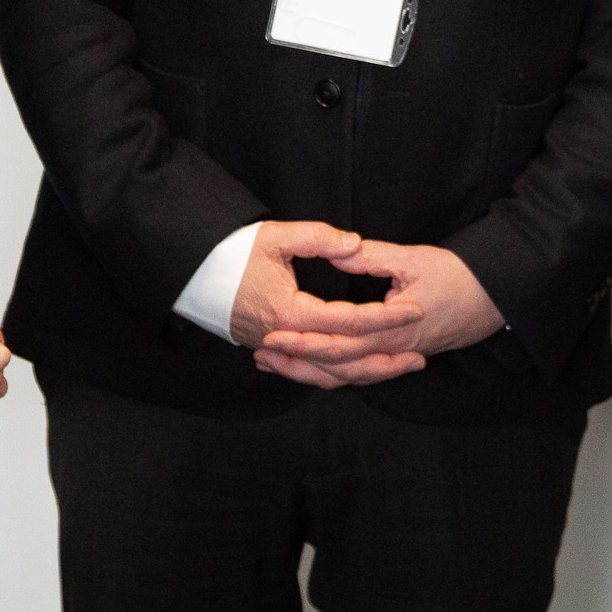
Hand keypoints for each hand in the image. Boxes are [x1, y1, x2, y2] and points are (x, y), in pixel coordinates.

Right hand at [228, 221, 425, 378]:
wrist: (192, 273)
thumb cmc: (231, 252)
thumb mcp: (275, 236)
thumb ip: (319, 238)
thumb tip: (355, 245)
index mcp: (290, 312)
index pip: (348, 320)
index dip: (385, 316)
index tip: (415, 310)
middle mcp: (284, 338)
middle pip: (344, 360)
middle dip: (384, 360)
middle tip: (420, 357)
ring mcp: (276, 348)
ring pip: (328, 373)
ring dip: (366, 373)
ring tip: (398, 369)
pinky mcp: (272, 349)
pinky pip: (310, 372)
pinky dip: (337, 375)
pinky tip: (359, 371)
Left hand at [253, 238, 499, 386]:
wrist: (494, 299)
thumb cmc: (457, 276)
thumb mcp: (412, 259)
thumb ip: (372, 256)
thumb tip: (339, 248)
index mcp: (391, 328)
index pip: (339, 342)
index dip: (304, 341)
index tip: (274, 336)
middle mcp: (391, 351)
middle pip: (337, 366)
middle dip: (297, 362)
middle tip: (263, 355)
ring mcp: (396, 358)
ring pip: (348, 376)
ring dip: (312, 373)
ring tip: (277, 366)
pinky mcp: (400, 357)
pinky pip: (363, 374)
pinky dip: (336, 374)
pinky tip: (314, 369)